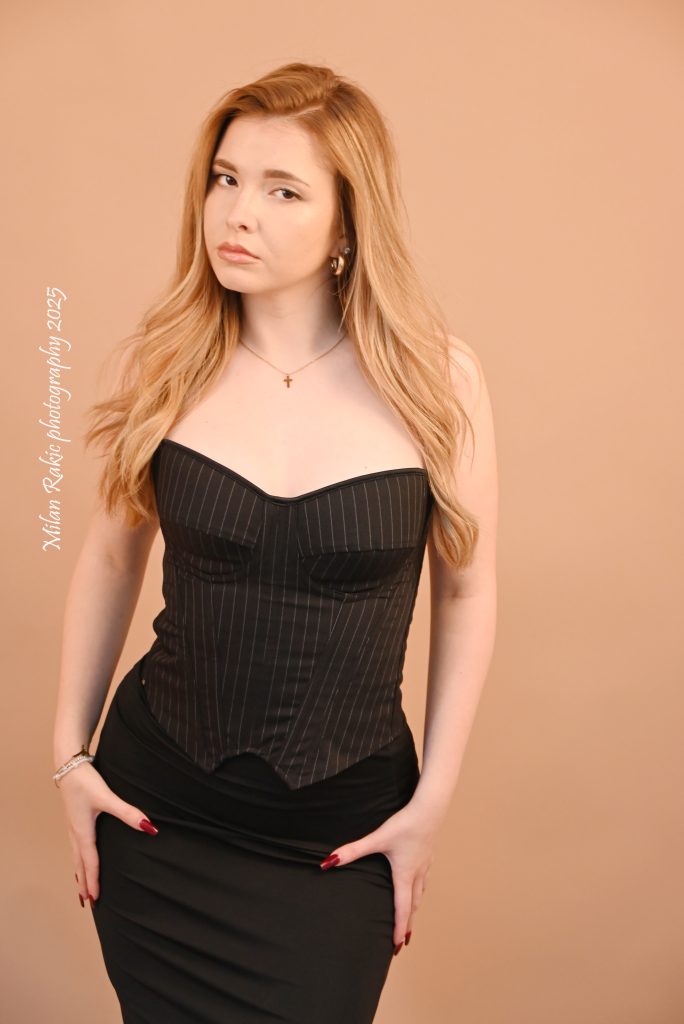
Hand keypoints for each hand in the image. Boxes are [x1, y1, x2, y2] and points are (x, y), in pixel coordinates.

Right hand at [55, 761, 159, 905]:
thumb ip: (128, 812)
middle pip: (79, 865)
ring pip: (76, 857)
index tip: (95, 900)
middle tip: (87, 904)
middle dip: (84, 884)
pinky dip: (78, 861)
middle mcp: (75, 833)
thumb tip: (148, 827)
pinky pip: (75, 848)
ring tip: (81, 889)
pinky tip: (80, 860)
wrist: (68, 765)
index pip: (89, 862)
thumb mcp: (107, 797)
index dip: (93, 881)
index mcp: (83, 832)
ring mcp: (73, 827)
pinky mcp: (74, 820)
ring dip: (79, 874)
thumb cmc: (86, 782)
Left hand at [319, 800, 442, 953]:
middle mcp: (417, 874)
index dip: (399, 928)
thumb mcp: (377, 838)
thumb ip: (353, 851)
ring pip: (420, 892)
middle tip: (404, 940)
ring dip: (414, 907)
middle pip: (413, 905)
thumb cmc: (404, 825)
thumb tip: (330, 861)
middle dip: (407, 924)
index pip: (401, 908)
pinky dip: (420, 888)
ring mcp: (425, 864)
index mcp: (404, 875)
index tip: (398, 946)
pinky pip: (424, 878)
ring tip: (410, 916)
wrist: (430, 809)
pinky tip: (417, 882)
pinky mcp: (428, 854)